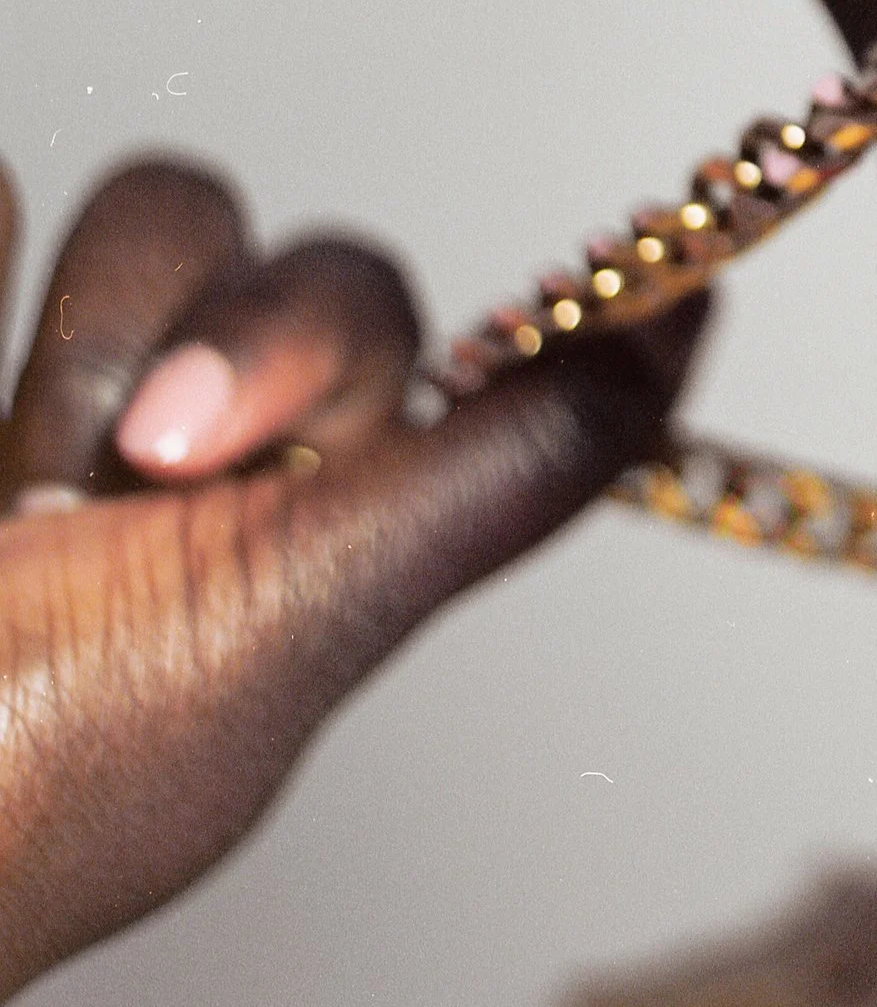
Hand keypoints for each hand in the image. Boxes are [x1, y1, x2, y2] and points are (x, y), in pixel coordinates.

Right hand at [0, 154, 700, 1006]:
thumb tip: (673, 348)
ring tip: (15, 489)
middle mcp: (215, 468)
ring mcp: (67, 394)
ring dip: (107, 321)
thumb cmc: (0, 792)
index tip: (680, 257)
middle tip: (144, 461)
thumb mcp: (262, 643)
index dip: (589, 308)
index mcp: (326, 555)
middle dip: (261, 341)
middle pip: (331, 272)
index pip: (509, 382)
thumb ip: (468, 483)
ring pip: (176, 214)